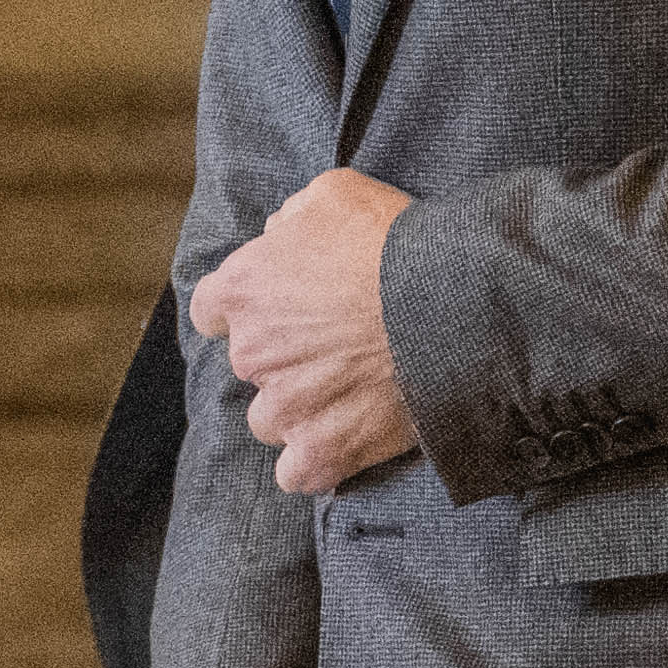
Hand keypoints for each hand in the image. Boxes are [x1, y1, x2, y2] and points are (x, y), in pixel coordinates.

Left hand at [188, 171, 419, 493]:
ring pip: (271, 419)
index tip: (280, 310)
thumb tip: (278, 233)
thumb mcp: (335, 194)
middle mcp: (252, 353)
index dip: (247, 311)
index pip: (212, 309)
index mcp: (243, 290)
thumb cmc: (395, 242)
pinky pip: (296, 473)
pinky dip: (317, 462)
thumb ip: (293, 216)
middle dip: (285, 358)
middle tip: (338, 346)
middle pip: (250, 366)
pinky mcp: (322, 450)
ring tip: (351, 392)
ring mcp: (285, 407)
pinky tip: (344, 443)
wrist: (455, 303)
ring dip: (301, 410)